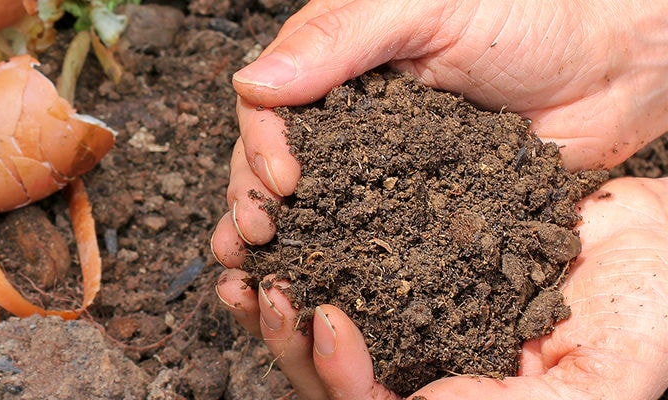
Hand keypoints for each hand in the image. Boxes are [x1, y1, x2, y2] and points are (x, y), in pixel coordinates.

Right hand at [211, 0, 667, 254]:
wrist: (620, 63)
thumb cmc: (535, 13)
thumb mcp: (426, 7)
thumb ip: (337, 40)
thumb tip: (251, 83)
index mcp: (336, 63)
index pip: (270, 107)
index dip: (261, 146)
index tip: (281, 182)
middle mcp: (350, 119)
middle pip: (274, 164)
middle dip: (254, 202)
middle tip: (258, 236)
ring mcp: (383, 168)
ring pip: (314, 209)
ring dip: (282, 244)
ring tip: (259, 277)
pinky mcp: (422, 210)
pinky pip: (374, 241)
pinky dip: (343, 267)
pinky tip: (320, 292)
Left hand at [216, 177, 667, 398]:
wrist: (662, 238)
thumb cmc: (652, 314)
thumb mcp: (605, 376)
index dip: (342, 377)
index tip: (326, 318)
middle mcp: (423, 372)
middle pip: (328, 377)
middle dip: (288, 340)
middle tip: (270, 288)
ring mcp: (409, 320)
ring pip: (320, 327)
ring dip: (279, 300)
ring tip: (249, 263)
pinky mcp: (403, 265)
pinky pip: (338, 267)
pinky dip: (305, 249)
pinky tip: (278, 226)